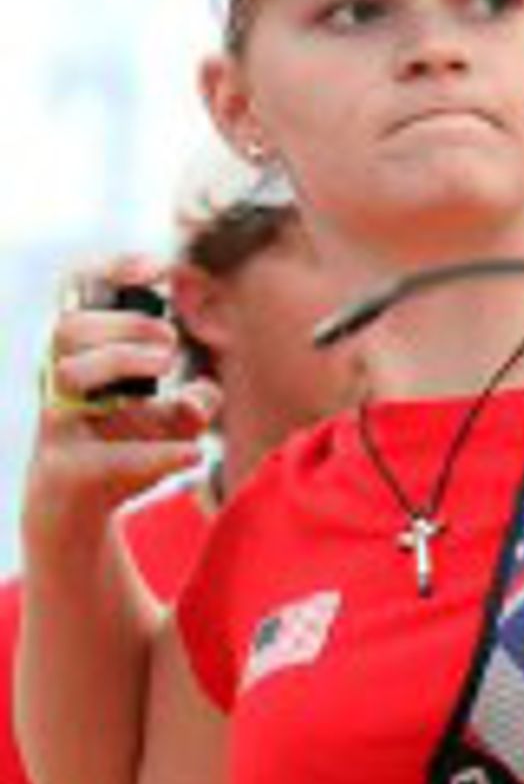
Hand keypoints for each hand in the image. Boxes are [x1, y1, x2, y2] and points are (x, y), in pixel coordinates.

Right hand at [24, 254, 219, 557]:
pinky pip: (104, 455)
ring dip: (123, 360)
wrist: (76, 513)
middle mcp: (59, 385)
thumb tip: (207, 395)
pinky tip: (194, 455)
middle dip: (125, 325)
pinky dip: (155, 455)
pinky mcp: (67, 471)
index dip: (108, 272)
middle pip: (69, 328)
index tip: (156, 269)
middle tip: (170, 344)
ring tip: (168, 369)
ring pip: (69, 372)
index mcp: (80, 357)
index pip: (75, 296)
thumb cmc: (122, 446)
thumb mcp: (170, 422)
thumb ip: (196, 402)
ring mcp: (58, 426)